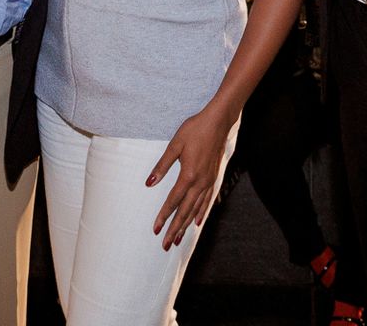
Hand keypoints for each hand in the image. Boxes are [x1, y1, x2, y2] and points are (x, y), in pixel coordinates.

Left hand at [148, 107, 231, 249]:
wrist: (218, 122)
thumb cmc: (194, 130)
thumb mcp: (175, 145)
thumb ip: (162, 166)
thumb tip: (148, 183)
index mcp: (188, 175)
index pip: (173, 201)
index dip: (163, 216)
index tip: (155, 230)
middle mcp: (200, 182)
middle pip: (185, 211)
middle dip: (174, 229)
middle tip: (165, 245)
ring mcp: (208, 181)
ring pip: (196, 209)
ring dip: (186, 225)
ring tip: (178, 239)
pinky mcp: (213, 178)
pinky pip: (207, 200)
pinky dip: (201, 213)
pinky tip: (197, 222)